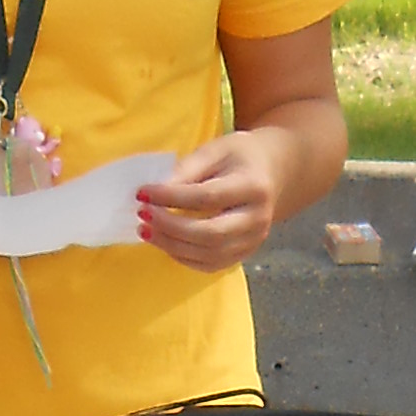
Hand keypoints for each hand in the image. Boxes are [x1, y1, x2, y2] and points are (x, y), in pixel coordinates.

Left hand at [137, 132, 288, 268]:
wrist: (272, 172)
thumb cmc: (239, 157)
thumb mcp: (214, 150)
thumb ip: (186, 170)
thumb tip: (154, 194)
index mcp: (253, 186)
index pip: (208, 198)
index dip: (171, 197)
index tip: (142, 193)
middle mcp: (258, 218)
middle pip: (210, 233)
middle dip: (170, 228)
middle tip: (143, 215)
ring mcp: (254, 240)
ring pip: (209, 254)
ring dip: (171, 245)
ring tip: (146, 230)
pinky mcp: (245, 253)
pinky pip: (210, 265)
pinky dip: (183, 257)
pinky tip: (165, 242)